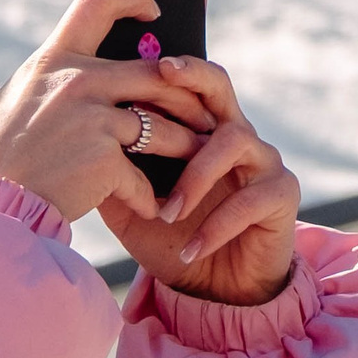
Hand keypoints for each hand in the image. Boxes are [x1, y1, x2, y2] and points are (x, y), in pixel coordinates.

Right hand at [0, 0, 210, 233]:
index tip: (153, 9)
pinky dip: (149, 197)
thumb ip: (57, 81)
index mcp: (54, 58)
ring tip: (194, 163)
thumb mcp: (21, 99)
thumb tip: (93, 74)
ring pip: (164, 126)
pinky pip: (142, 178)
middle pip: (157, 73)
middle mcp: (76, 79)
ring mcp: (92, 118)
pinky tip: (151, 208)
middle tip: (203, 114)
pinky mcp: (102, 159)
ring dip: (185, 148)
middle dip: (188, 97)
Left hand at [100, 54, 297, 306]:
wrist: (215, 292)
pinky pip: (250, 200)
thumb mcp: (134, 212)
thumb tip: (76, 150)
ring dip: (195, 176)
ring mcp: (264, 163)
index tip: (129, 64)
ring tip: (168, 212)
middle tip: (162, 73)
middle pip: (219, 88)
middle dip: (191, 76)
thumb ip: (114, 179)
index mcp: (201, 133)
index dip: (164, 71)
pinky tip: (191, 250)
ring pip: (233, 141)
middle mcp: (237, 136)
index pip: (186, 87)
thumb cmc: (176, 243)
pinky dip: (216, 226)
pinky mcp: (282, 196)